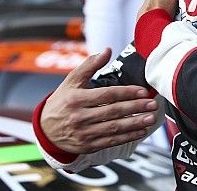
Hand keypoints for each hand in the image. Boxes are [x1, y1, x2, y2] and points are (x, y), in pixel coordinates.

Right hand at [40, 48, 157, 153]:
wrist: (45, 130)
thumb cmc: (61, 102)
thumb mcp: (71, 81)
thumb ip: (90, 65)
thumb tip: (107, 50)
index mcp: (76, 99)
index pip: (107, 95)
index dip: (127, 92)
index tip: (143, 91)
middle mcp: (79, 117)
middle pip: (113, 111)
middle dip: (135, 107)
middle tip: (152, 104)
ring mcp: (83, 133)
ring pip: (114, 128)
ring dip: (135, 124)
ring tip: (150, 118)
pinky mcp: (87, 145)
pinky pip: (110, 141)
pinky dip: (127, 137)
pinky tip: (140, 132)